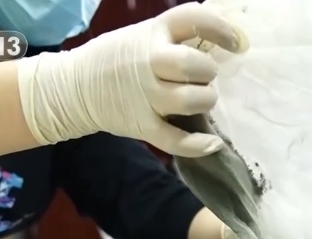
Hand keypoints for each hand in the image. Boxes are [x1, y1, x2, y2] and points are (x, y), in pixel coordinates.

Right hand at [16, 2, 248, 156]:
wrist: (73, 87)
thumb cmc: (118, 59)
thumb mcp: (144, 36)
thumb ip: (177, 38)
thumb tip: (228, 40)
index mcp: (152, 34)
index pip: (192, 20)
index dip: (221, 29)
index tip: (237, 43)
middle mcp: (149, 63)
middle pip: (191, 66)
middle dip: (207, 72)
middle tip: (204, 76)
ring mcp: (144, 97)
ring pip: (188, 101)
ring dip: (205, 100)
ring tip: (203, 99)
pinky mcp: (142, 126)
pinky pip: (174, 140)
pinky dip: (197, 145)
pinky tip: (213, 143)